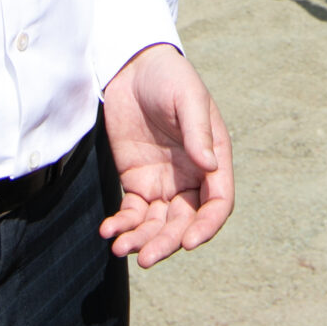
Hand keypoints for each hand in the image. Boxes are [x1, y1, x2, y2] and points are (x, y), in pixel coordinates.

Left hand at [100, 44, 234, 267]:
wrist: (132, 67)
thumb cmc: (170, 78)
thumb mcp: (188, 99)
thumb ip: (198, 133)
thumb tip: (209, 166)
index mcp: (213, 160)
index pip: (217, 203)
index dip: (207, 226)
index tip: (188, 241)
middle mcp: (191, 177)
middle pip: (184, 222)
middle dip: (167, 242)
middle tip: (146, 258)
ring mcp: (163, 182)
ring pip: (157, 224)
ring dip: (142, 240)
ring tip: (121, 249)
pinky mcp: (136, 182)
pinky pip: (132, 212)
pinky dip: (122, 225)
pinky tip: (109, 232)